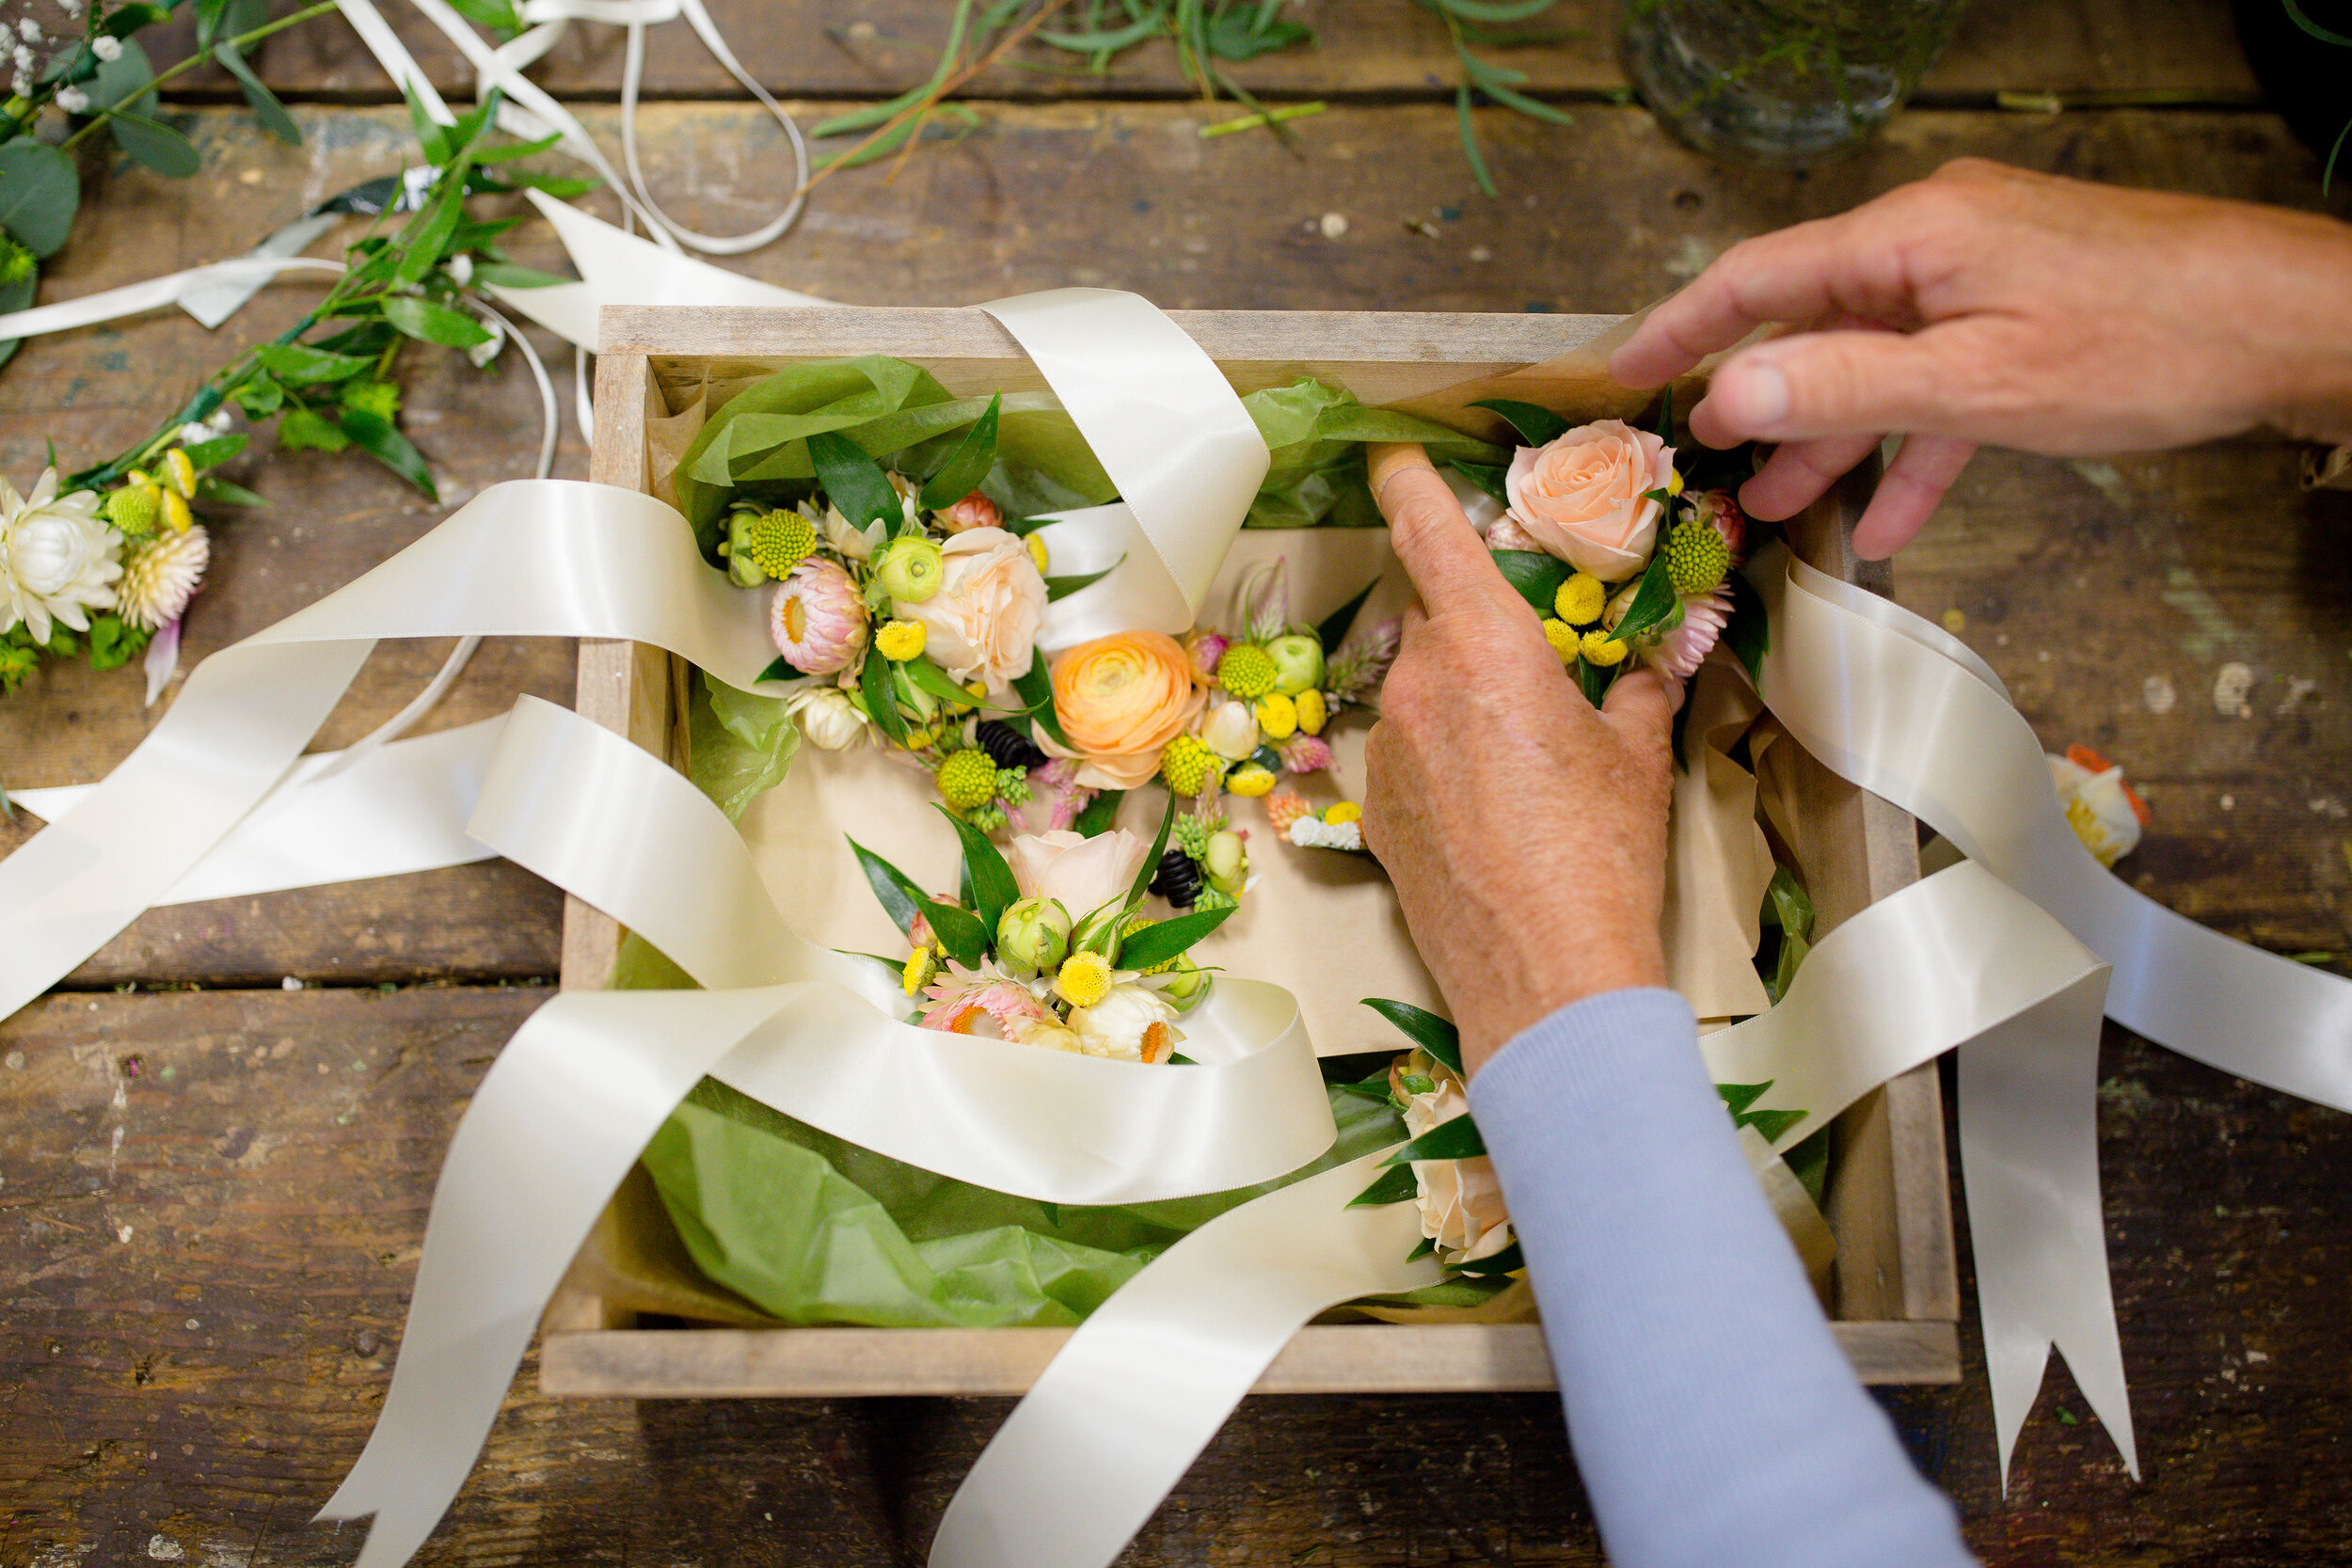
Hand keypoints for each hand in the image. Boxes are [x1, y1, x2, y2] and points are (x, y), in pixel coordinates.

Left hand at [1362, 443, 1674, 1074]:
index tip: (1391, 455)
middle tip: (1530, 666)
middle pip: (1431, 617)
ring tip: (1521, 761)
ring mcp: (1386, 749)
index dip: (1408, 483)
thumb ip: (1636, 688)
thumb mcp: (1638, 756)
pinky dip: (1440, 760)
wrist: (1549, 977)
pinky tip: (1490, 808)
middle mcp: (1418, 684)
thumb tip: (1649, 662)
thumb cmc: (1602, 856)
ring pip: (1417, 689)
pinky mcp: (1373, 810)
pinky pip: (1406, 754)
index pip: (1427, 531)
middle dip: (1473, 626)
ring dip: (1457, 700)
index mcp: (1483, 646)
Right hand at [1609, 158, 2351, 558]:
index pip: (1757, 277)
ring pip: (1875, 361)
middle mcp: (1934, 242)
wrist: (2289, 323)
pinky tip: (1890, 520)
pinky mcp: (2023, 315)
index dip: (1681, 329)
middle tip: (1696, 465)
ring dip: (1829, 437)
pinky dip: (1912, 446)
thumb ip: (1844, 389)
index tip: (1622, 377)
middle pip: (1810, 322)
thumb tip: (1730, 395)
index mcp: (1909, 237)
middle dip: (1755, 401)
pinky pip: (1941, 384)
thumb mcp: (1976, 381)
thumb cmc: (2143, 341)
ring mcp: (1980, 277)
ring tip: (1777, 508)